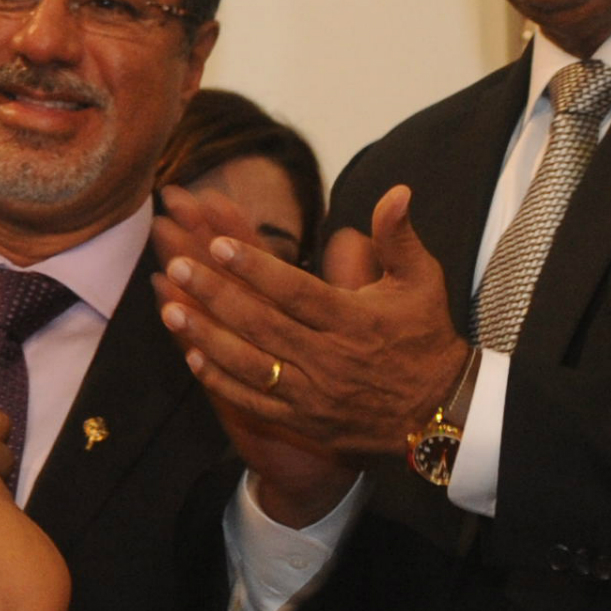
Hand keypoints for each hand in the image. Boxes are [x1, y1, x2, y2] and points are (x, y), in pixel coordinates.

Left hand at [151, 180, 471, 472]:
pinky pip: (254, 401)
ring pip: (250, 364)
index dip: (256, 268)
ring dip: (207, 336)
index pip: (296, 291)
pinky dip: (221, 381)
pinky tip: (192, 356)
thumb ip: (399, 236)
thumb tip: (397, 190)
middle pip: (262, 324)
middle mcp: (329, 358)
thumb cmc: (425, 337)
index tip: (220, 244)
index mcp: (353, 320)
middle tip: (178, 267)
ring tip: (170, 308)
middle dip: (216, 295)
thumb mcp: (421, 282)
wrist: (440, 411)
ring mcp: (313, 394)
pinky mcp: (304, 420)